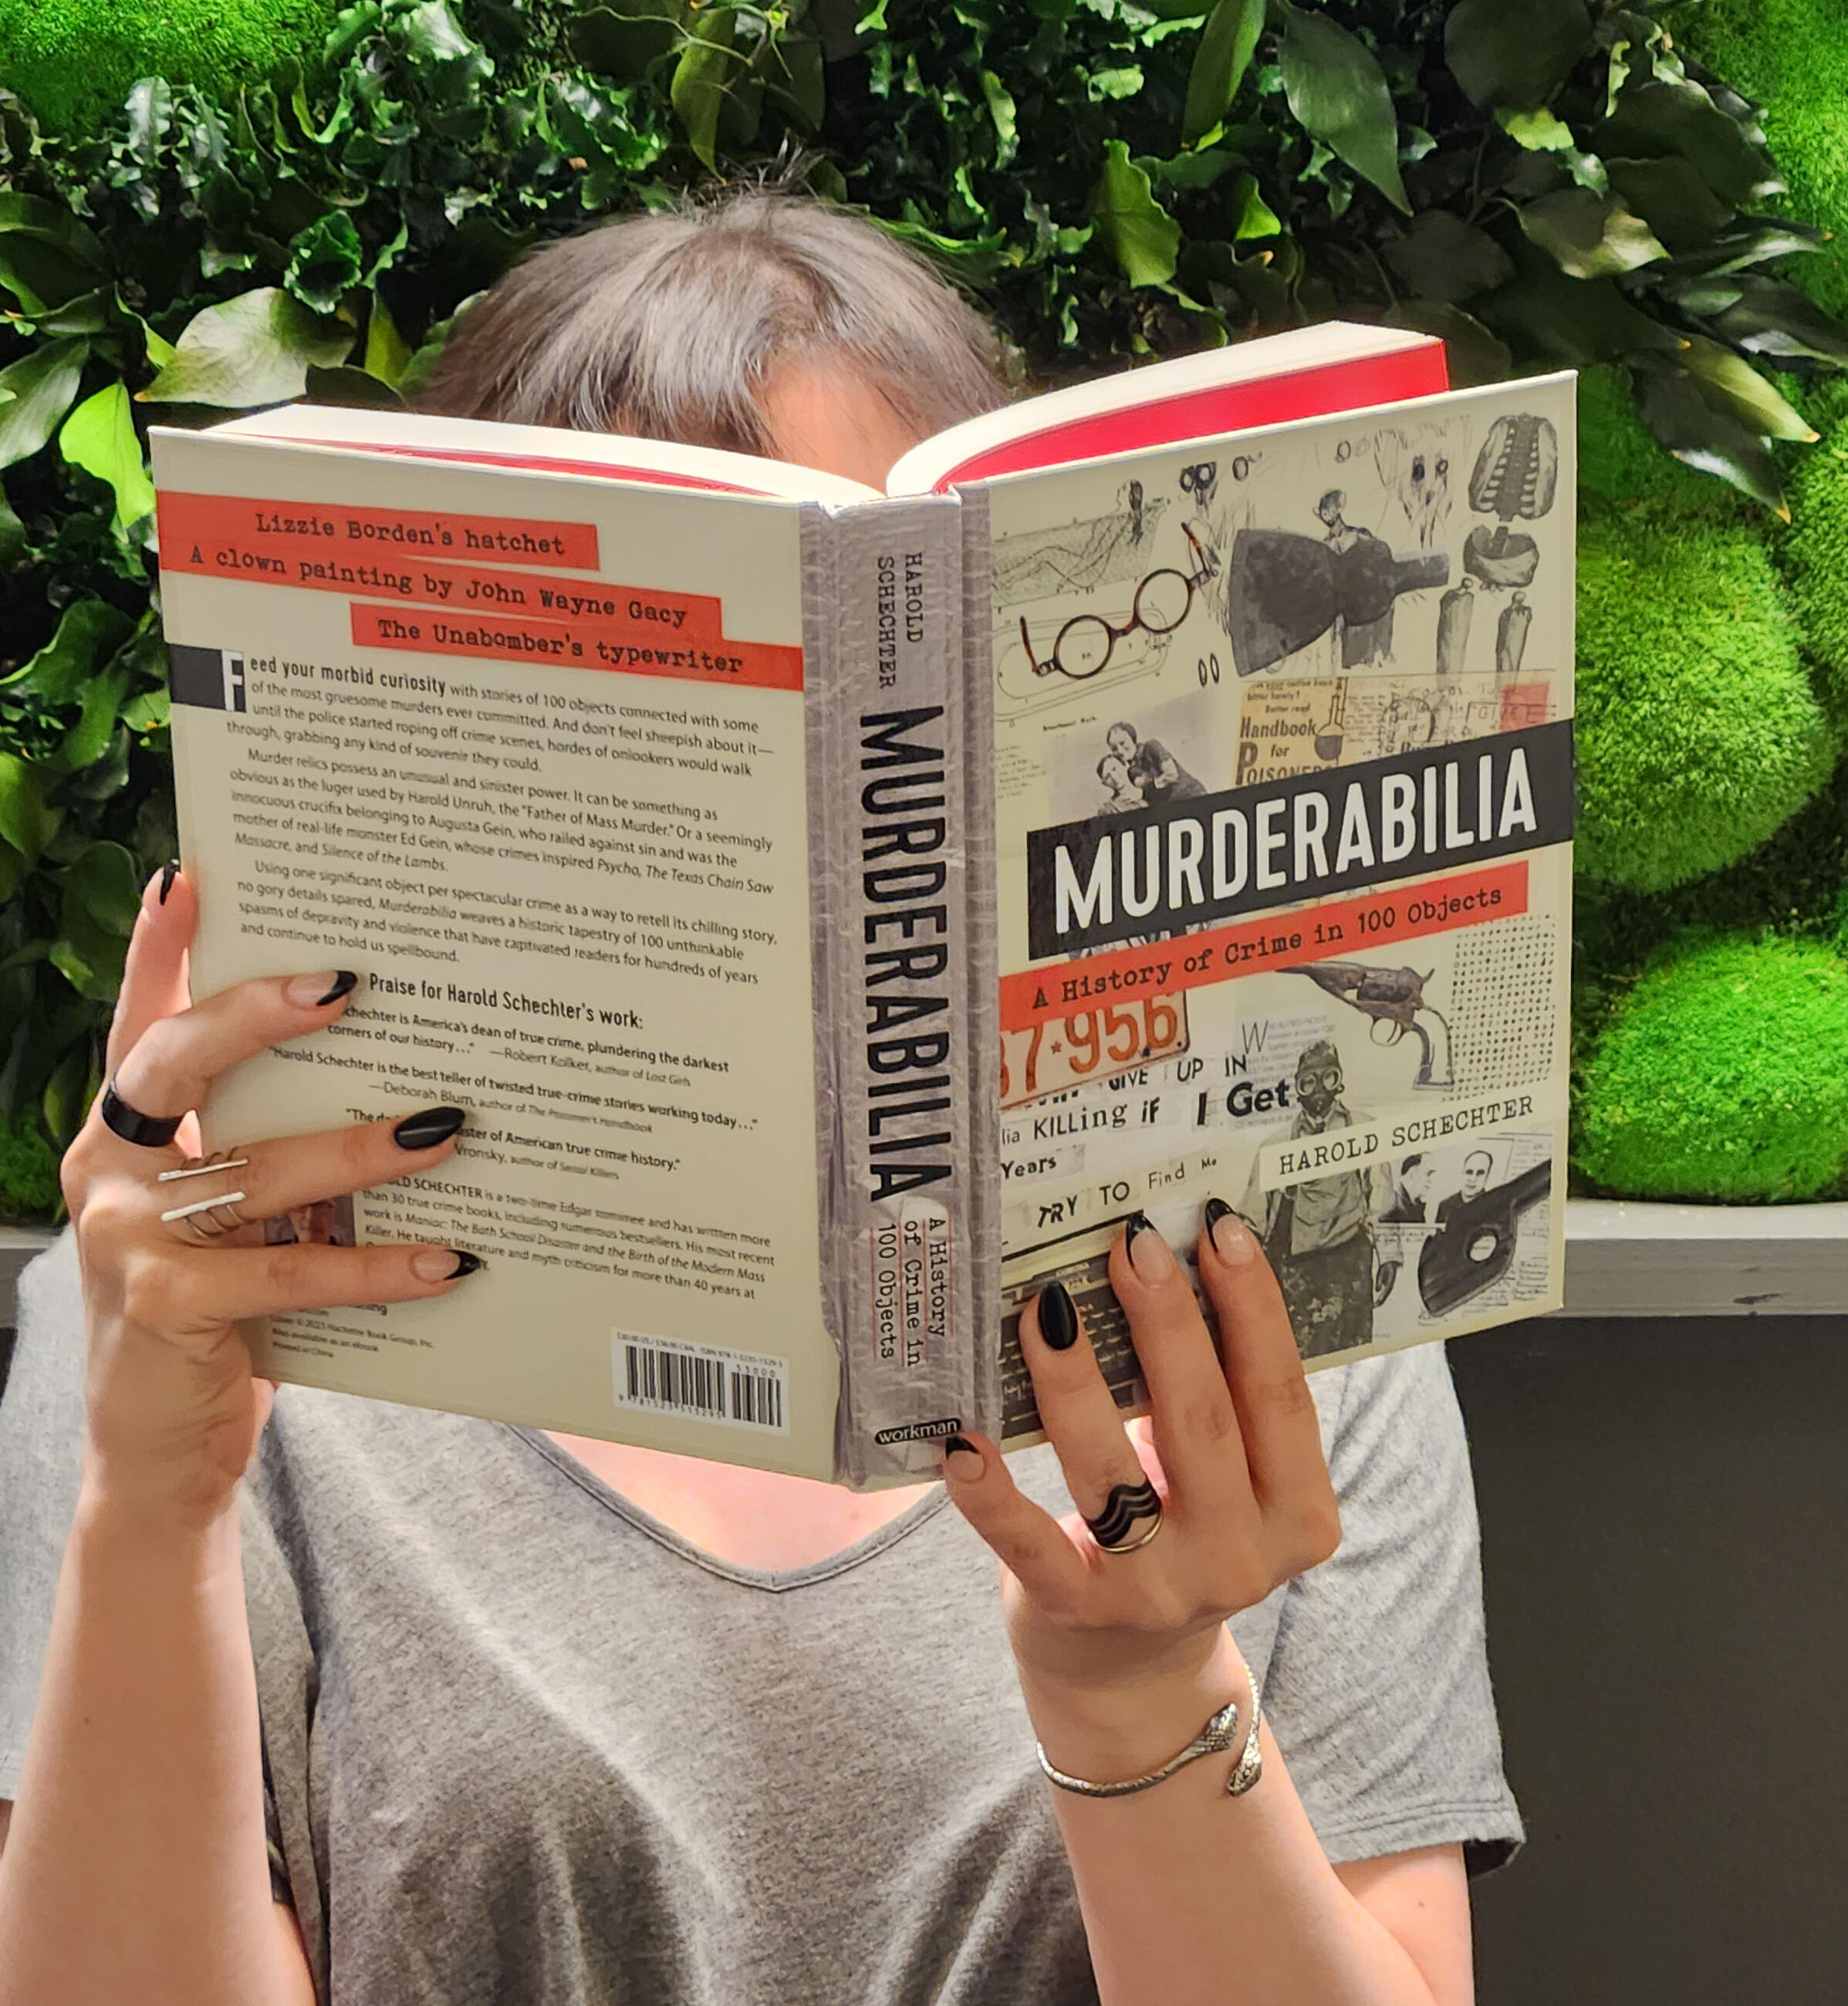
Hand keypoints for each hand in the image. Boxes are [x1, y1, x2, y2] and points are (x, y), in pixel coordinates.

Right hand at [63, 869, 480, 1523]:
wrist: (160, 1447)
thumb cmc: (216, 1309)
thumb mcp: (231, 1215)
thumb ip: (269, 1145)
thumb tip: (393, 1077)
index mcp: (126, 1132)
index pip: (142, 1021)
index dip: (161, 949)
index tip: (194, 874)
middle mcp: (111, 1168)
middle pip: (178, 1061)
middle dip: (258, 1012)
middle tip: (349, 983)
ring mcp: (127, 1235)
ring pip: (256, 1168)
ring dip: (362, 1149)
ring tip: (449, 1128)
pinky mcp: (163, 1303)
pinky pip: (287, 1269)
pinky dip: (373, 1265)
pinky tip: (447, 1260)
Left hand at [942, 1208, 1338, 1778]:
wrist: (1135, 1680)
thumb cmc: (1183, 1535)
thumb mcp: (1230, 1483)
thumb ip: (1222, 1402)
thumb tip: (1174, 1264)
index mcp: (1296, 1515)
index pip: (1281, 1397)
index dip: (1254, 1310)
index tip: (1219, 1230)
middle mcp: (1237, 1558)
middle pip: (1202, 1424)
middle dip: (1167, 1324)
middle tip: (1132, 1244)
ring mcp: (1156, 1591)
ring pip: (1113, 1474)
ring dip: (1075, 1385)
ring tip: (1046, 1308)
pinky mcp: (1076, 1611)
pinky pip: (1031, 1544)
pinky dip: (991, 1494)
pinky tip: (959, 1442)